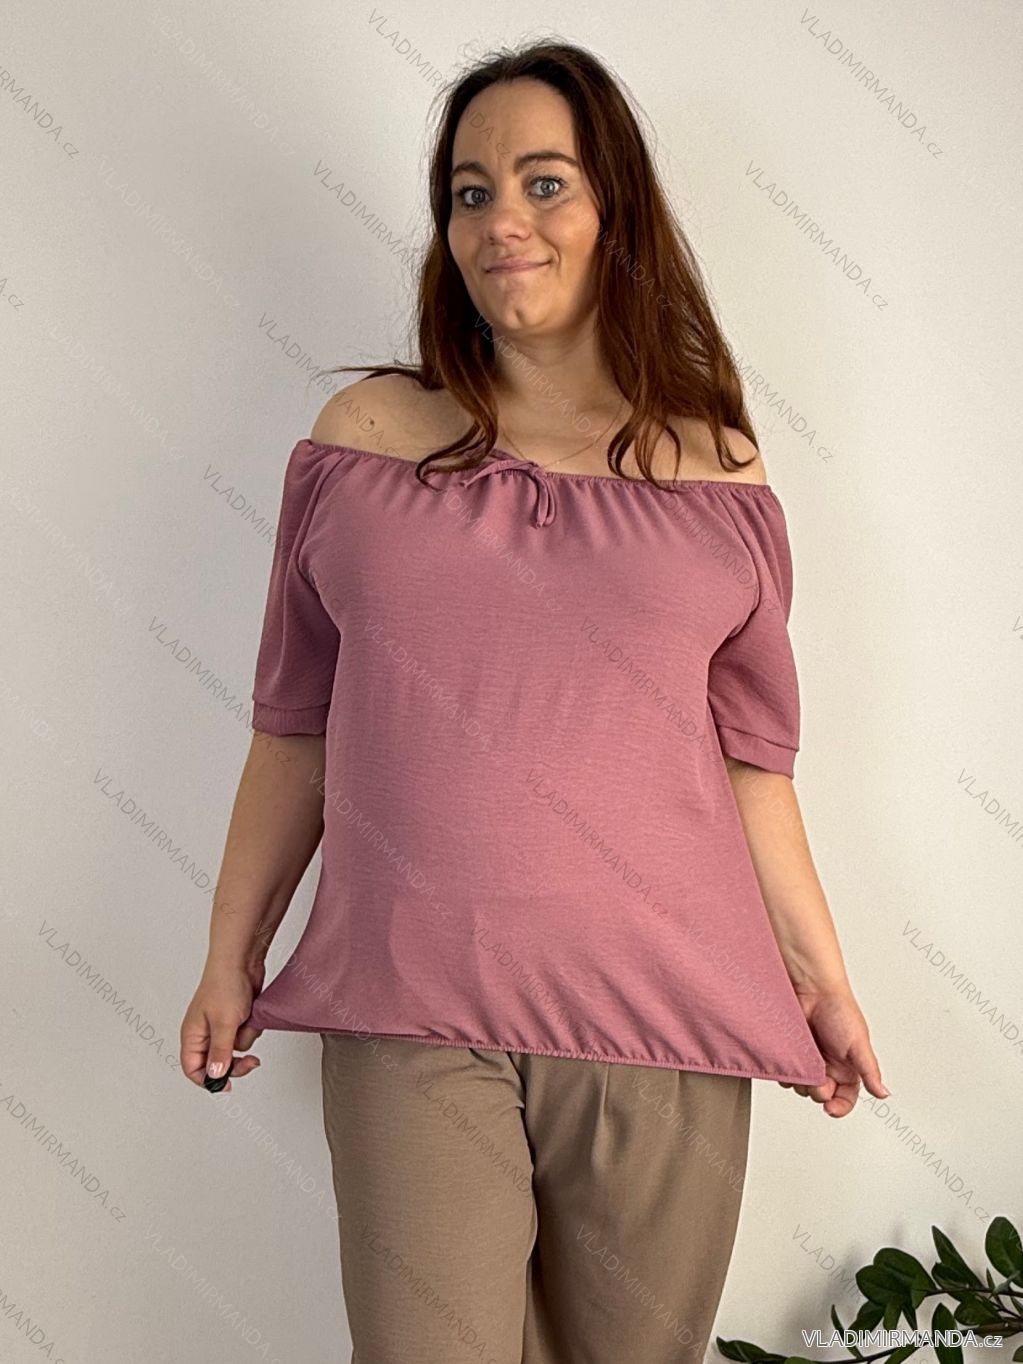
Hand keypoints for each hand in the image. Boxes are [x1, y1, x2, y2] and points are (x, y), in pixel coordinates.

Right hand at [180, 961, 264, 1092]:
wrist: (242, 961)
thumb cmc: (225, 984)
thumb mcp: (224, 1023)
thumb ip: (220, 1052)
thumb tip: (216, 1075)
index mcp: (192, 1035)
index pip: (193, 1069)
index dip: (208, 1080)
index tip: (227, 1085)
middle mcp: (204, 1033)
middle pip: (217, 1064)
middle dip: (235, 1063)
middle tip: (250, 1062)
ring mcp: (221, 1026)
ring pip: (235, 1050)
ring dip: (244, 1039)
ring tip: (245, 1022)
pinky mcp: (236, 1020)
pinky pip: (245, 1036)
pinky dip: (251, 1029)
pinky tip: (251, 1016)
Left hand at [779, 987, 889, 1117]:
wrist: (812, 989)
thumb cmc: (839, 1010)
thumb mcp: (858, 1044)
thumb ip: (869, 1071)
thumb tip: (883, 1094)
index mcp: (847, 1069)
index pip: (844, 1099)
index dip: (838, 1107)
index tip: (830, 1108)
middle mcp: (828, 1068)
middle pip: (821, 1096)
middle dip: (818, 1091)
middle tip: (818, 1077)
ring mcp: (808, 1061)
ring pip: (801, 1087)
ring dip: (802, 1080)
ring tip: (806, 1061)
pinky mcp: (791, 1054)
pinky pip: (786, 1073)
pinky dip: (787, 1070)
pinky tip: (792, 1058)